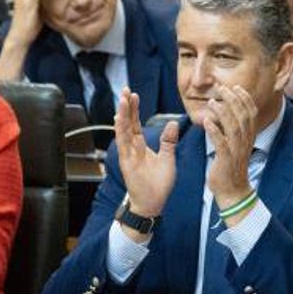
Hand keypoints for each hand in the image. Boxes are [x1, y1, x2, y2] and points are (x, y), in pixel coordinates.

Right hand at [113, 87, 178, 221]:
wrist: (152, 204)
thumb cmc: (158, 184)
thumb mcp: (168, 159)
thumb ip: (169, 141)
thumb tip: (173, 123)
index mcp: (141, 146)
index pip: (136, 123)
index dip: (134, 109)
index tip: (133, 95)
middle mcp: (132, 148)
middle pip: (127, 123)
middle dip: (126, 106)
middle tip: (124, 89)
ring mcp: (128, 154)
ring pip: (123, 130)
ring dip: (122, 114)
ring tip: (122, 98)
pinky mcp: (126, 162)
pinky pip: (123, 143)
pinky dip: (121, 131)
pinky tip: (119, 118)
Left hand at [202, 85, 259, 214]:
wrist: (233, 191)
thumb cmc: (231, 167)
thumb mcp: (236, 145)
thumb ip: (233, 129)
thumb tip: (225, 113)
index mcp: (248, 137)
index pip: (251, 113)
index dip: (245, 98)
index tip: (236, 87)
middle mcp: (245, 142)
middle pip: (242, 116)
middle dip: (233, 99)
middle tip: (222, 88)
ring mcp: (236, 151)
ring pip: (233, 127)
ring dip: (223, 112)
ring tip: (212, 101)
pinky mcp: (226, 160)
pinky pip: (221, 144)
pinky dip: (215, 132)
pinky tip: (207, 122)